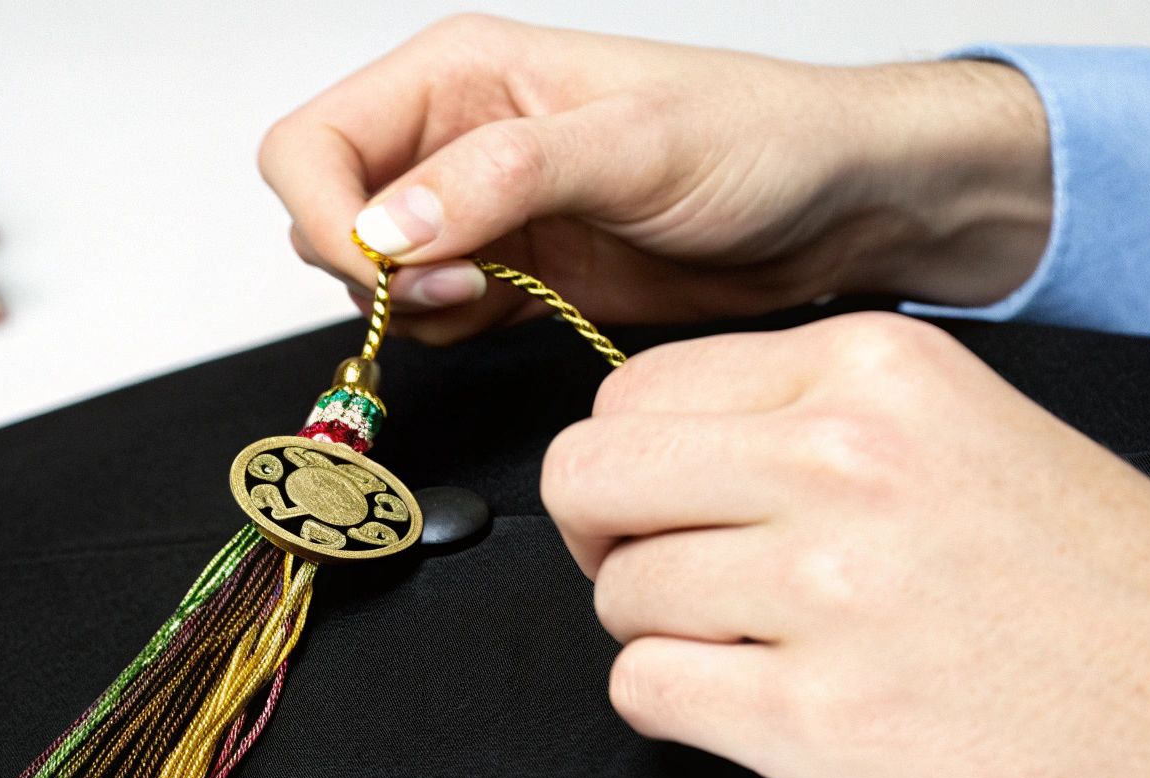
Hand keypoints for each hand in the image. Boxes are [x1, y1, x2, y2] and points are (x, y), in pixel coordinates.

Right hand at [258, 15, 1051, 343]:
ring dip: (417, 308)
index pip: (313, 147)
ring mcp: (480, 212)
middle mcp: (456, 138)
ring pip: (373, 277)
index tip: (386, 273)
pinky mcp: (511, 273)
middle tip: (463, 287)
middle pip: (326, 213)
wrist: (836, 208)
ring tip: (504, 293)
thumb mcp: (631, 144)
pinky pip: (433, 316)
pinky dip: (453, 332)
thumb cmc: (759, 138)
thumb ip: (497, 178)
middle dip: (371, 271)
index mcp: (460, 74)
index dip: (326, 217)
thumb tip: (383, 228)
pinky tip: (521, 311)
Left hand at [542, 311, 1149, 777]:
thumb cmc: (1129, 601)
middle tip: (665, 572)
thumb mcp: (970, 434)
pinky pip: (648, 689)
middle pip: (590, 477)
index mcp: (878, 372)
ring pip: (615, 593)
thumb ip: (814, 422)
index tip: (659, 502)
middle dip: (607, 538)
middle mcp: (843, 462)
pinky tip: (759, 704)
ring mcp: (829, 591)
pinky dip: (679, 705)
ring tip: (757, 648)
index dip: (628, 462)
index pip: (635, 391)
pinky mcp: (825, 719)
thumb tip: (669, 446)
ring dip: (662, 631)